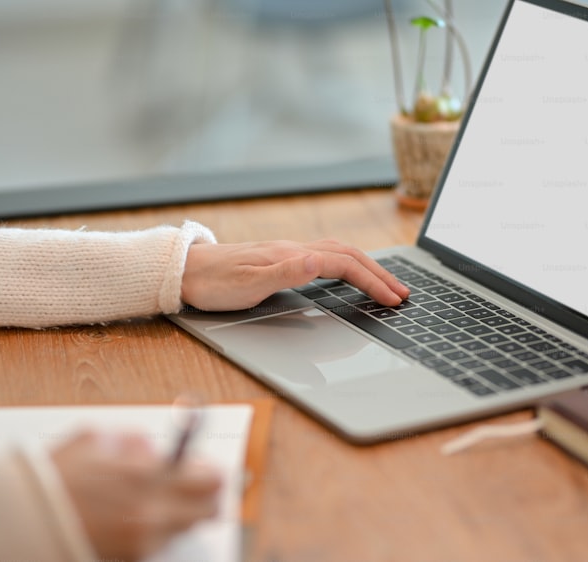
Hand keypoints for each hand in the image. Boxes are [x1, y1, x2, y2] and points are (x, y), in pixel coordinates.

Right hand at [51, 431, 221, 560]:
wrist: (18, 525)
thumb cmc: (51, 482)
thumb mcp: (90, 441)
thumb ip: (130, 440)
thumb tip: (153, 447)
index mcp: (145, 480)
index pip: (211, 479)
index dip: (209, 470)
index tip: (202, 467)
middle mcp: (151, 516)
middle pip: (209, 510)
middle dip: (203, 496)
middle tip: (187, 487)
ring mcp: (142, 543)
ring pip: (184, 528)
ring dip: (175, 513)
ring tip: (143, 502)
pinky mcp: (131, 560)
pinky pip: (158, 543)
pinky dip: (152, 531)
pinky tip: (126, 520)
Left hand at [180, 239, 409, 310]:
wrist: (184, 272)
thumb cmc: (213, 284)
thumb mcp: (248, 285)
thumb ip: (286, 273)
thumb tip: (317, 260)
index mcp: (291, 255)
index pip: (344, 263)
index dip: (372, 281)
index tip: (393, 299)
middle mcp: (294, 249)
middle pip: (349, 255)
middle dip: (380, 274)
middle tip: (403, 293)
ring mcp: (288, 253)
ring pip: (339, 253)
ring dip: (367, 267)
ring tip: (386, 284)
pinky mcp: (281, 259)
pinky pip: (326, 257)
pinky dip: (348, 265)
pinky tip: (349, 275)